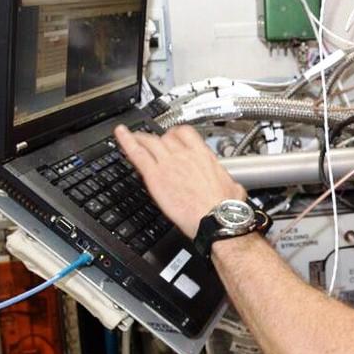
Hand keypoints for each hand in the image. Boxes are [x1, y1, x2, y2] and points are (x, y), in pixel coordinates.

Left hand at [114, 124, 245, 238]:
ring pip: (150, 142)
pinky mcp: (155, 176)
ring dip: (141, 138)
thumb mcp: (234, 187)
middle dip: (159, 139)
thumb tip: (232, 186)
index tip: (173, 137)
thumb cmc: (226, 208)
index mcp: (203, 156)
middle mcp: (185, 155)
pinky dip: (126, 141)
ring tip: (134, 137)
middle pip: (166, 137)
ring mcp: (168, 163)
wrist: (217, 219)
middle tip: (153, 143)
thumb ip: (228, 182)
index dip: (176, 134)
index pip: (185, 134)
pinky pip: (137, 153)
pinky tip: (119, 134)